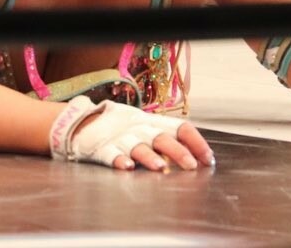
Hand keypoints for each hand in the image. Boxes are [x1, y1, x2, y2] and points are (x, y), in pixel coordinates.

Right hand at [49, 96, 215, 170]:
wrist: (82, 122)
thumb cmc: (119, 128)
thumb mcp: (143, 126)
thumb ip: (164, 138)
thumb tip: (194, 155)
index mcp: (151, 122)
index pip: (179, 127)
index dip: (195, 141)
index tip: (208, 159)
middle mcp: (138, 129)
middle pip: (161, 138)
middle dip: (178, 151)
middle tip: (191, 166)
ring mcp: (119, 138)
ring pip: (137, 147)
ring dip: (149, 157)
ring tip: (160, 167)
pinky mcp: (101, 148)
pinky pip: (110, 155)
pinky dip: (118, 160)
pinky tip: (126, 167)